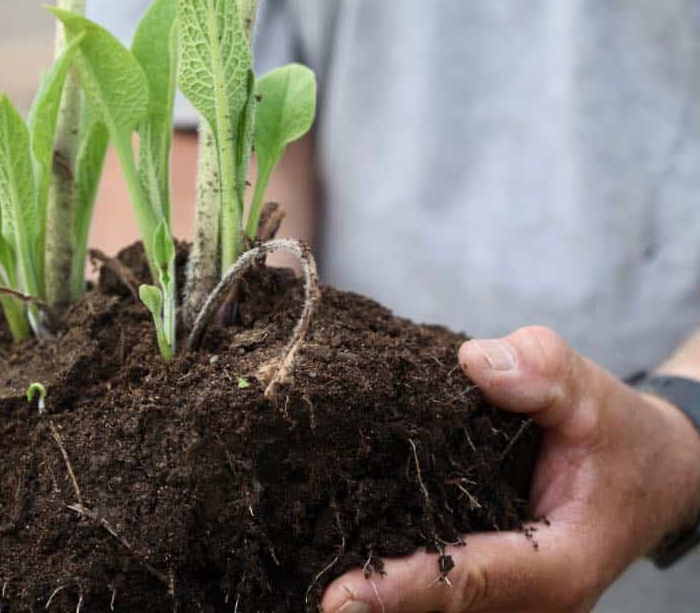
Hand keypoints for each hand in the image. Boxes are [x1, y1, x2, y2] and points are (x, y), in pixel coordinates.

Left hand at [322, 326, 699, 612]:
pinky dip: (393, 570)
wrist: (649, 471)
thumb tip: (477, 362)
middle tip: (301, 578)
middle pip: (439, 603)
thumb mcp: (595, 395)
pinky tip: (338, 544)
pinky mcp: (490, 582)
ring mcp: (510, 599)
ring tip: (303, 563)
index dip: (404, 587)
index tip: (340, 598)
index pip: (472, 578)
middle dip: (375, 595)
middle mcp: (530, 595)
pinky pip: (436, 584)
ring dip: (378, 587)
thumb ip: (545, 374)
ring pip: (433, 601)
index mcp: (559, 563)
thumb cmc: (620, 439)